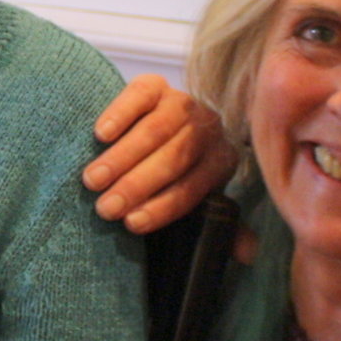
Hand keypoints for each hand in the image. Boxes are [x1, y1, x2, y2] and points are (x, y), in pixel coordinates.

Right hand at [84, 75, 234, 232]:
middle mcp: (208, 128)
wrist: (162, 125)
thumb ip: (223, 226)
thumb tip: (247, 255)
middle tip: (105, 207)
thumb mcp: (200, 200)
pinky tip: (101, 135)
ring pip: (155, 130)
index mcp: (221, 161)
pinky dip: (120, 115)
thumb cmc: (176, 175)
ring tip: (92, 180)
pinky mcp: (155, 85)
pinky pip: (139, 96)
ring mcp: (182, 102)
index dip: (162, 208)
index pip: (193, 189)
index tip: (132, 224)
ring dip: (121, 158)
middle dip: (137, 185)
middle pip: (174, 158)